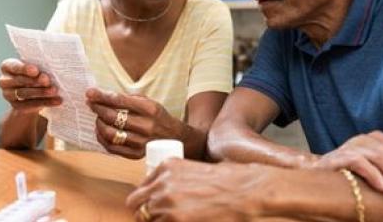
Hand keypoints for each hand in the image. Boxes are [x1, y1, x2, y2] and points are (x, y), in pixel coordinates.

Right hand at [0, 58, 60, 113]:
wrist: (34, 92)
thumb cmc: (36, 73)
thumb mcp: (37, 68)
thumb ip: (39, 68)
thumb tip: (47, 74)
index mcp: (7, 66)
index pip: (13, 66)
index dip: (24, 68)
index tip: (35, 71)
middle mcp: (4, 81)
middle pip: (19, 80)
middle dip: (35, 81)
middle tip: (47, 81)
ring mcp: (8, 95)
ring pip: (24, 93)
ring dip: (41, 92)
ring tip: (54, 91)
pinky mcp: (16, 106)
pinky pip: (30, 105)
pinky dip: (45, 103)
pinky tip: (56, 101)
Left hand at [86, 88, 183, 158]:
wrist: (174, 136)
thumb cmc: (157, 116)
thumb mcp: (148, 102)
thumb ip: (127, 99)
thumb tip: (102, 95)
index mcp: (150, 109)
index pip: (120, 101)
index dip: (102, 96)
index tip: (89, 93)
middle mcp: (146, 126)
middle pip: (113, 117)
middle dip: (98, 109)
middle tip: (91, 104)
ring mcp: (141, 142)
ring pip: (110, 134)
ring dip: (99, 124)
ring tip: (98, 118)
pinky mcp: (136, 154)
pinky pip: (112, 148)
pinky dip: (102, 138)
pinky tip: (101, 131)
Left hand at [126, 159, 273, 220]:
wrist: (246, 191)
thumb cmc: (229, 180)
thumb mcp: (196, 169)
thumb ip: (176, 179)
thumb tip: (166, 195)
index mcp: (167, 167)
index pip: (140, 189)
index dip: (146, 201)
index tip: (153, 207)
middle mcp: (162, 183)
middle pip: (136, 205)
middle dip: (145, 213)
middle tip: (160, 218)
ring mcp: (166, 203)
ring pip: (147, 220)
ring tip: (179, 218)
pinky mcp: (175, 220)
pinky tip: (183, 221)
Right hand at [309, 130, 382, 201]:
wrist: (319, 176)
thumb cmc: (353, 175)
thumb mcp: (380, 168)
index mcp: (378, 139)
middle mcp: (366, 139)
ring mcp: (352, 146)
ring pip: (381, 158)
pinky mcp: (339, 156)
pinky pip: (359, 162)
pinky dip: (373, 174)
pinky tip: (382, 187)